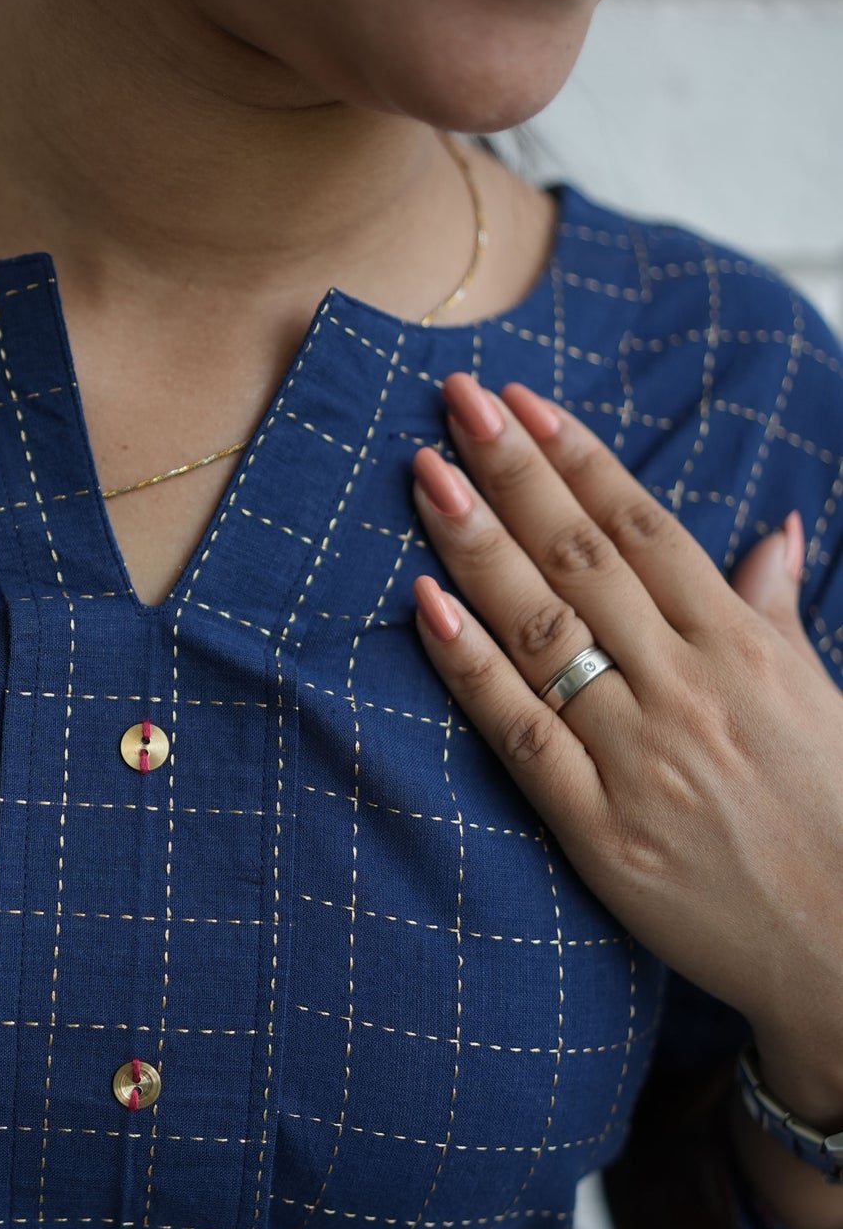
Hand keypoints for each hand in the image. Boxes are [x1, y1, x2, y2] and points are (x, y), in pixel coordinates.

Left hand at [408, 370, 842, 1116]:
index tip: (522, 400)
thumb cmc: (832, 814)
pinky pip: (521, 734)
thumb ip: (774, 613)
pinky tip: (425, 605)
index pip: (645, 528)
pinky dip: (471, 668)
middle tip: (452, 400)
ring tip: (425, 474)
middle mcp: (688, 687)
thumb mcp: (818, 696)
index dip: (578, 458)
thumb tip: (773, 533)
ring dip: (478, 546)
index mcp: (742, 646)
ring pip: (543, 631)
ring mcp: (638, 756)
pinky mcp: (598, 828)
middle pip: (583, 558)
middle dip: (514, 472)